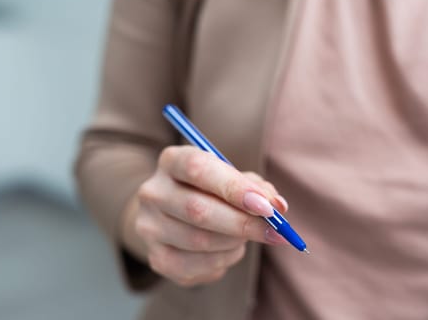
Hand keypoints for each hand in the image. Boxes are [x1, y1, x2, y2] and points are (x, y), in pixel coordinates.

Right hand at [121, 145, 288, 286]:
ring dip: (235, 242)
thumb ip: (256, 187)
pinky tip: (229, 250)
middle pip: (198, 210)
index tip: (267, 206)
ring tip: (246, 236)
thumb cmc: (211, 191)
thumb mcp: (232, 177)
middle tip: (275, 232)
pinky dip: (223, 261)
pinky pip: (197, 266)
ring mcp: (150, 227)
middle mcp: (153, 192)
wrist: (173, 216)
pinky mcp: (157, 258)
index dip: (234, 188)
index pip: (198, 169)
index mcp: (171, 161)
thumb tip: (278, 206)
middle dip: (243, 223)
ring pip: (200, 241)